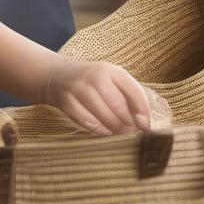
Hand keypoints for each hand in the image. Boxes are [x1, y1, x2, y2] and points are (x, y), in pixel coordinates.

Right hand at [41, 58, 160, 135]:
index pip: (134, 91)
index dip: (143, 111)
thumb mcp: (111, 80)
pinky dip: (98, 129)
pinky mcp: (66, 101)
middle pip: (118, 106)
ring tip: (119, 133)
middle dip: (128, 123)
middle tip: (131, 132)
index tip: (146, 126)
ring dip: (115, 128)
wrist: (57, 77)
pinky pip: (86, 121)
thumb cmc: (92, 82)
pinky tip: (104, 131)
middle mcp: (95, 76)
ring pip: (103, 115)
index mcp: (111, 70)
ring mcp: (79, 88)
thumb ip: (128, 96)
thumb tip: (144, 122)